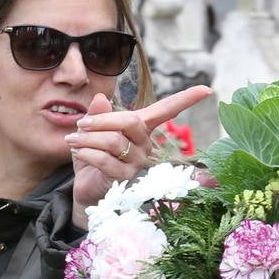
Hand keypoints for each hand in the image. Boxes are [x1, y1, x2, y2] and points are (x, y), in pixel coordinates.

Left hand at [65, 85, 212, 227]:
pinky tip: (77, 153)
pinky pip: (105, 160)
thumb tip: (100, 97)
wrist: (87, 189)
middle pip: (131, 122)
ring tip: (72, 140)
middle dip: (103, 120)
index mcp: (142, 129)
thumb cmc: (93, 157)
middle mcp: (146, 145)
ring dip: (88, 139)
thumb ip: (98, 114)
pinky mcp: (126, 179)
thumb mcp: (92, 132)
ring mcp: (138, 164)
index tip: (206, 89)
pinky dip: (86, 153)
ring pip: (114, 142)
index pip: (167, 111)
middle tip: (81, 123)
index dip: (186, 99)